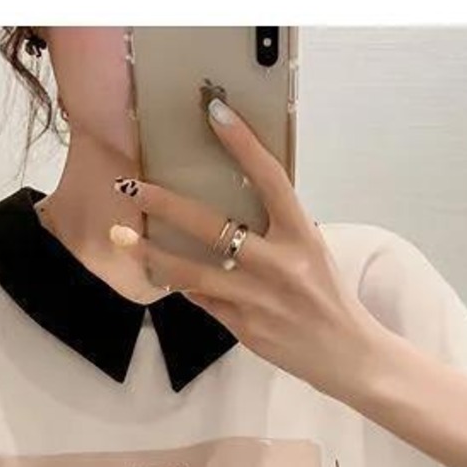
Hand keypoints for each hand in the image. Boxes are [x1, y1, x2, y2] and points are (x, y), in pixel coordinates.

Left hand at [110, 97, 383, 398]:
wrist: (346, 354)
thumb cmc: (327, 298)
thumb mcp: (312, 252)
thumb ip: (276, 230)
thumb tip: (230, 206)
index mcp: (302, 236)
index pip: (270, 178)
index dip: (243, 142)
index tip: (214, 112)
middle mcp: (280, 265)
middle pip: (212, 225)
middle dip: (166, 204)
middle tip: (132, 186)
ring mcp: (258, 298)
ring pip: (193, 272)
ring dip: (152, 252)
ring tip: (120, 236)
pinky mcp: (244, 327)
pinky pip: (203, 301)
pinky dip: (181, 286)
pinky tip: (159, 272)